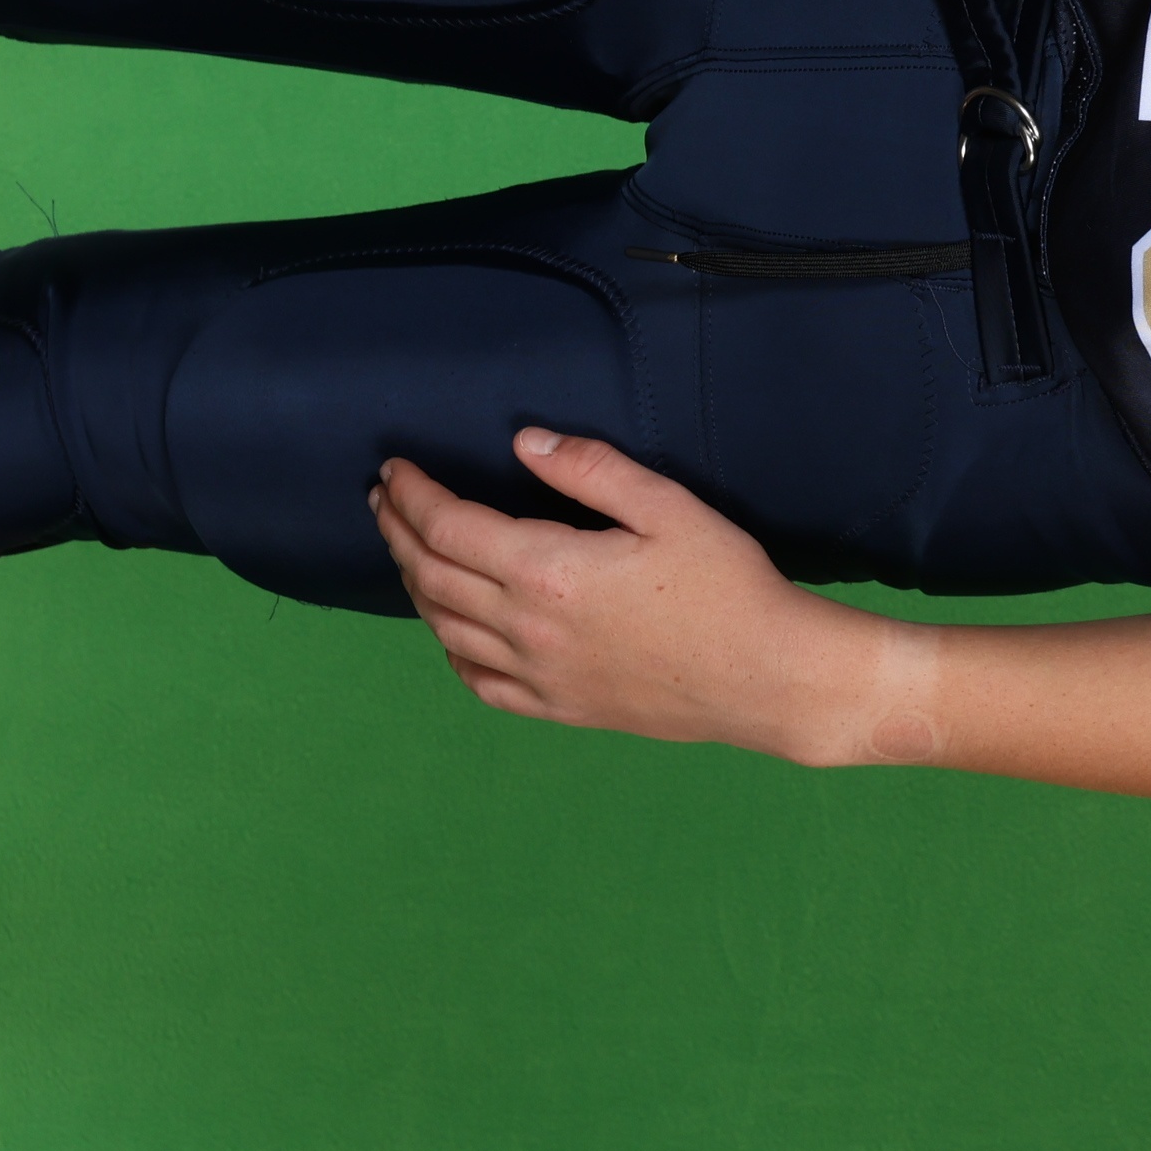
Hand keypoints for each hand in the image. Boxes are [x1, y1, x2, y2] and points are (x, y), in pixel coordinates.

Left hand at [372, 430, 908, 766]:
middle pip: (432, 575)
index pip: (449, 526)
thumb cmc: (728, 588)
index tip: (395, 468)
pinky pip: (478, 681)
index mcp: (548, 570)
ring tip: (407, 551)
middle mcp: (527, 627)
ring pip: (443, 627)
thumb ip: (592, 470)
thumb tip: (524, 443)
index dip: (413, 494)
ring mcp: (537, 673)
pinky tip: (450, 630)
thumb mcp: (669, 508)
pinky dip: (449, 649)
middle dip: (398, 531)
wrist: (766, 677)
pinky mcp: (557, 706)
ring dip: (414, 583)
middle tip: (384, 500)